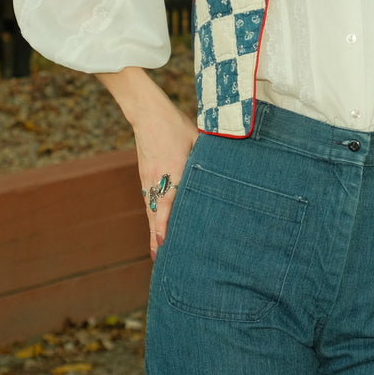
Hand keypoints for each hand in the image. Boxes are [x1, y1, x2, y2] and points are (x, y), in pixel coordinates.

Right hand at [94, 68, 198, 261]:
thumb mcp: (198, 138)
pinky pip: (148, 203)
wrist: (147, 113)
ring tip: (157, 253)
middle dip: (156, 239)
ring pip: (151, 211)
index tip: (164, 243)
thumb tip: (229, 169)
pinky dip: (152, 219)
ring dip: (153, 232)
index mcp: (172, 171)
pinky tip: (156, 229)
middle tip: (160, 261)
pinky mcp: (145, 177)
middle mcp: (157, 180)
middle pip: (156, 215)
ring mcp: (148, 180)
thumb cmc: (176, 125)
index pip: (167, 203)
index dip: (166, 224)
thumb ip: (210, 157)